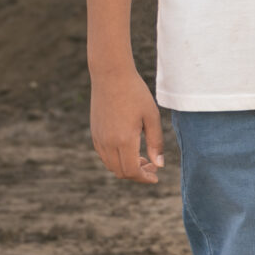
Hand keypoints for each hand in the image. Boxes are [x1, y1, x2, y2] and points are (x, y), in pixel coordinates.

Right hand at [91, 67, 164, 183]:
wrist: (111, 76)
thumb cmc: (136, 94)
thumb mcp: (152, 117)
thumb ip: (156, 143)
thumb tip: (159, 165)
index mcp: (123, 140)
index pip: (132, 171)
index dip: (144, 178)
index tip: (155, 176)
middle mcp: (107, 142)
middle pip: (120, 172)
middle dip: (137, 174)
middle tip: (152, 166)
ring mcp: (98, 138)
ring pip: (111, 165)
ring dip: (126, 167)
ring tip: (143, 158)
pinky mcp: (94, 133)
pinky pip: (104, 155)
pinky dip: (117, 160)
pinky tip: (130, 150)